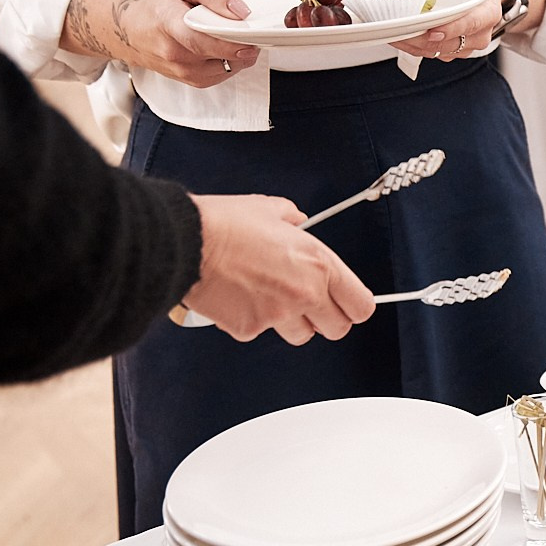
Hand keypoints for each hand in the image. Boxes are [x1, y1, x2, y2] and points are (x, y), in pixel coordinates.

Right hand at [62, 0, 258, 87]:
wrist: (132, 33)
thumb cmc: (157, 6)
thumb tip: (241, 10)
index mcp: (167, 23)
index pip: (199, 37)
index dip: (228, 37)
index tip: (248, 29)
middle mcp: (173, 52)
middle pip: (218, 54)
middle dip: (244, 43)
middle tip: (256, 30)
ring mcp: (183, 71)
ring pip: (227, 66)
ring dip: (241, 53)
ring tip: (238, 35)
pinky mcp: (193, 81)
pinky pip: (225, 74)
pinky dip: (233, 61)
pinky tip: (228, 47)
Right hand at [182, 194, 376, 344]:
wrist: (184, 243)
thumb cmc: (223, 224)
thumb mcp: (269, 209)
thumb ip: (293, 219)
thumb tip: (298, 222)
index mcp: (319, 264)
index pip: (361, 305)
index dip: (354, 306)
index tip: (347, 304)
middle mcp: (304, 293)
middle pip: (337, 329)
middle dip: (326, 318)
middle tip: (308, 304)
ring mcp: (277, 315)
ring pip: (301, 336)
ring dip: (291, 322)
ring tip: (267, 297)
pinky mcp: (249, 329)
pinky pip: (260, 332)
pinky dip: (251, 320)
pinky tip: (238, 298)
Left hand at [389, 0, 544, 60]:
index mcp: (488, 14)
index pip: (470, 25)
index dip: (451, 30)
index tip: (432, 31)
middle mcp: (479, 34)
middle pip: (450, 43)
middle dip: (424, 39)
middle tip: (401, 30)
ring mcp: (464, 44)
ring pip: (437, 51)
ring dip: (414, 45)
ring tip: (393, 33)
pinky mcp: (449, 49)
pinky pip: (429, 52)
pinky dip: (412, 46)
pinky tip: (397, 36)